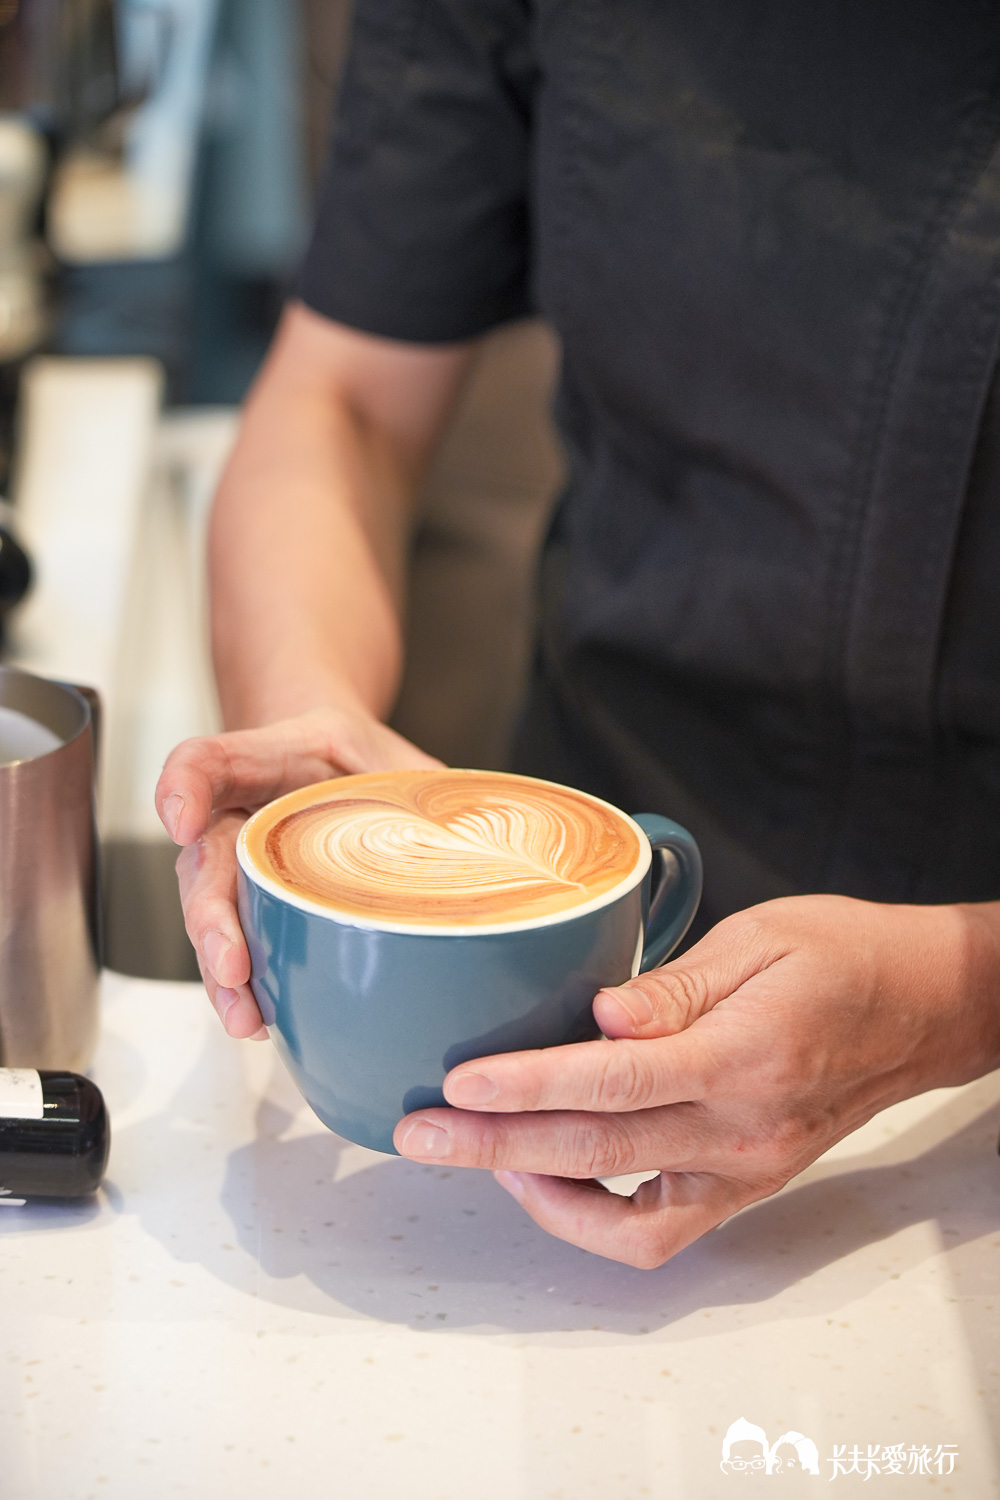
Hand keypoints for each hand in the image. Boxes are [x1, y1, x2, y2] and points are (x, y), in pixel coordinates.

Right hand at [155, 707, 440, 1038]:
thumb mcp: (404, 761)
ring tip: (243, 1015)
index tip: (182, 820)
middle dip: (210, 917)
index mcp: (274, 759)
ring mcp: (236, 864)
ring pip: (209, 913)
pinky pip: (235, 944)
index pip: (210, 760)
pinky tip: (263, 1020)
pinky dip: (243, 986)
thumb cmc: (365, 764)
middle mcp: (238, 814)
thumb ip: (437, 792)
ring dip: (220, 969)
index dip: (186, 785)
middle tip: (230, 963)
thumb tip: (494, 844)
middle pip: (203, 859)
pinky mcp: (251, 906)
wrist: (339, 765)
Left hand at [394, 894, 999, 1266]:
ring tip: (474, 1153)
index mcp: (747, 1056)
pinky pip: (659, 1230)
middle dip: (495, 1147)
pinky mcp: (745, 1184)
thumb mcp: (763, 937)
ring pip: (623, 1217)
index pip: (617, 1081)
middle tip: (421, 1136)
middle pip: (598, 1155)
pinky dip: (592, 1217)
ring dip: (535, 1193)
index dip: (529, 1085)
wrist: (922, 1007)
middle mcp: (745, 1129)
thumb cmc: (844, 955)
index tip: (459, 1084)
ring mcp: (746, 1169)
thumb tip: (600, 1017)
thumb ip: (677, 985)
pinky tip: (548, 1178)